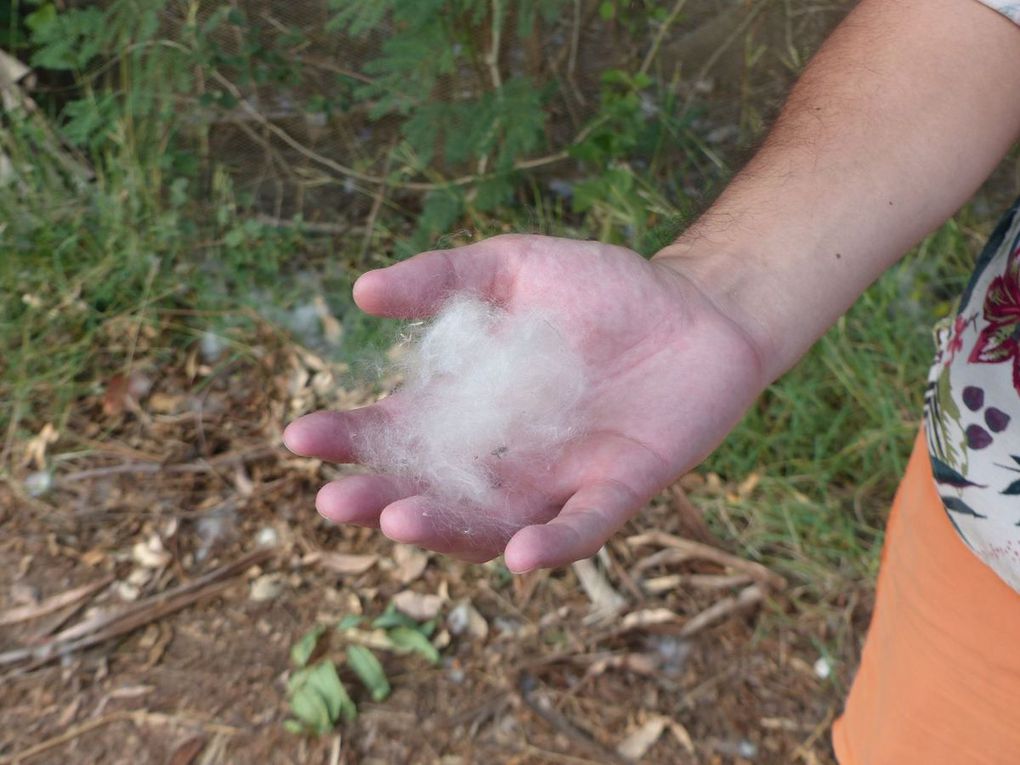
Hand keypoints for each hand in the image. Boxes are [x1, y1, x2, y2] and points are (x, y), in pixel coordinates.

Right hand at [283, 235, 766, 571]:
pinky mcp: (619, 486)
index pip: (397, 430)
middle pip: (432, 489)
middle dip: (380, 498)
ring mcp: (560, 476)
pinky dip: (553, 544)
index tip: (300, 437)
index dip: (349, 439)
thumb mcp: (515, 269)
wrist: (699, 307)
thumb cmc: (605, 289)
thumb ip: (444, 280)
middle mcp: (505, 453)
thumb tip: (361, 292)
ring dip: (447, 530)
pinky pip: (582, 527)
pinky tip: (518, 554)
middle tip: (334, 503)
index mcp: (472, 405)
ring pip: (494, 521)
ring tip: (399, 522)